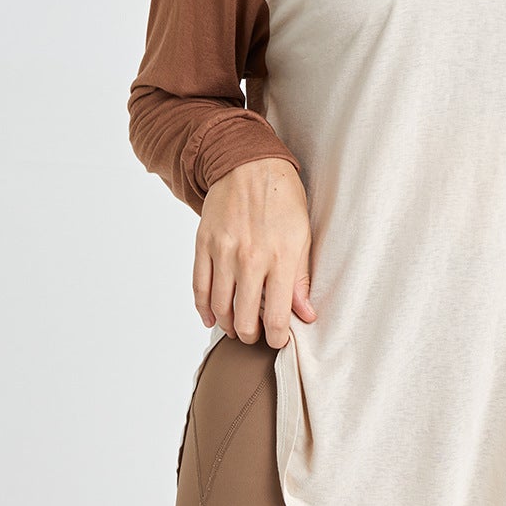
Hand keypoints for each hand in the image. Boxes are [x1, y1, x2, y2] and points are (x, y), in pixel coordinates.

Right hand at [195, 158, 315, 348]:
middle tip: (257, 335)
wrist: (248, 164)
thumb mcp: (302, 236)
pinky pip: (199, 287)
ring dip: (228, 325)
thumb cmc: (282, 199)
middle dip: (251, 336)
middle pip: (245, 318)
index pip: (278, 316)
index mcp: (280, 258)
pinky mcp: (203, 245)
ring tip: (237, 327)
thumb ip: (301, 278)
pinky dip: (204, 308)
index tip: (278, 341)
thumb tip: (306, 314)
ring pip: (221, 307)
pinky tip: (212, 317)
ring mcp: (223, 252)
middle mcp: (250, 258)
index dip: (278, 338)